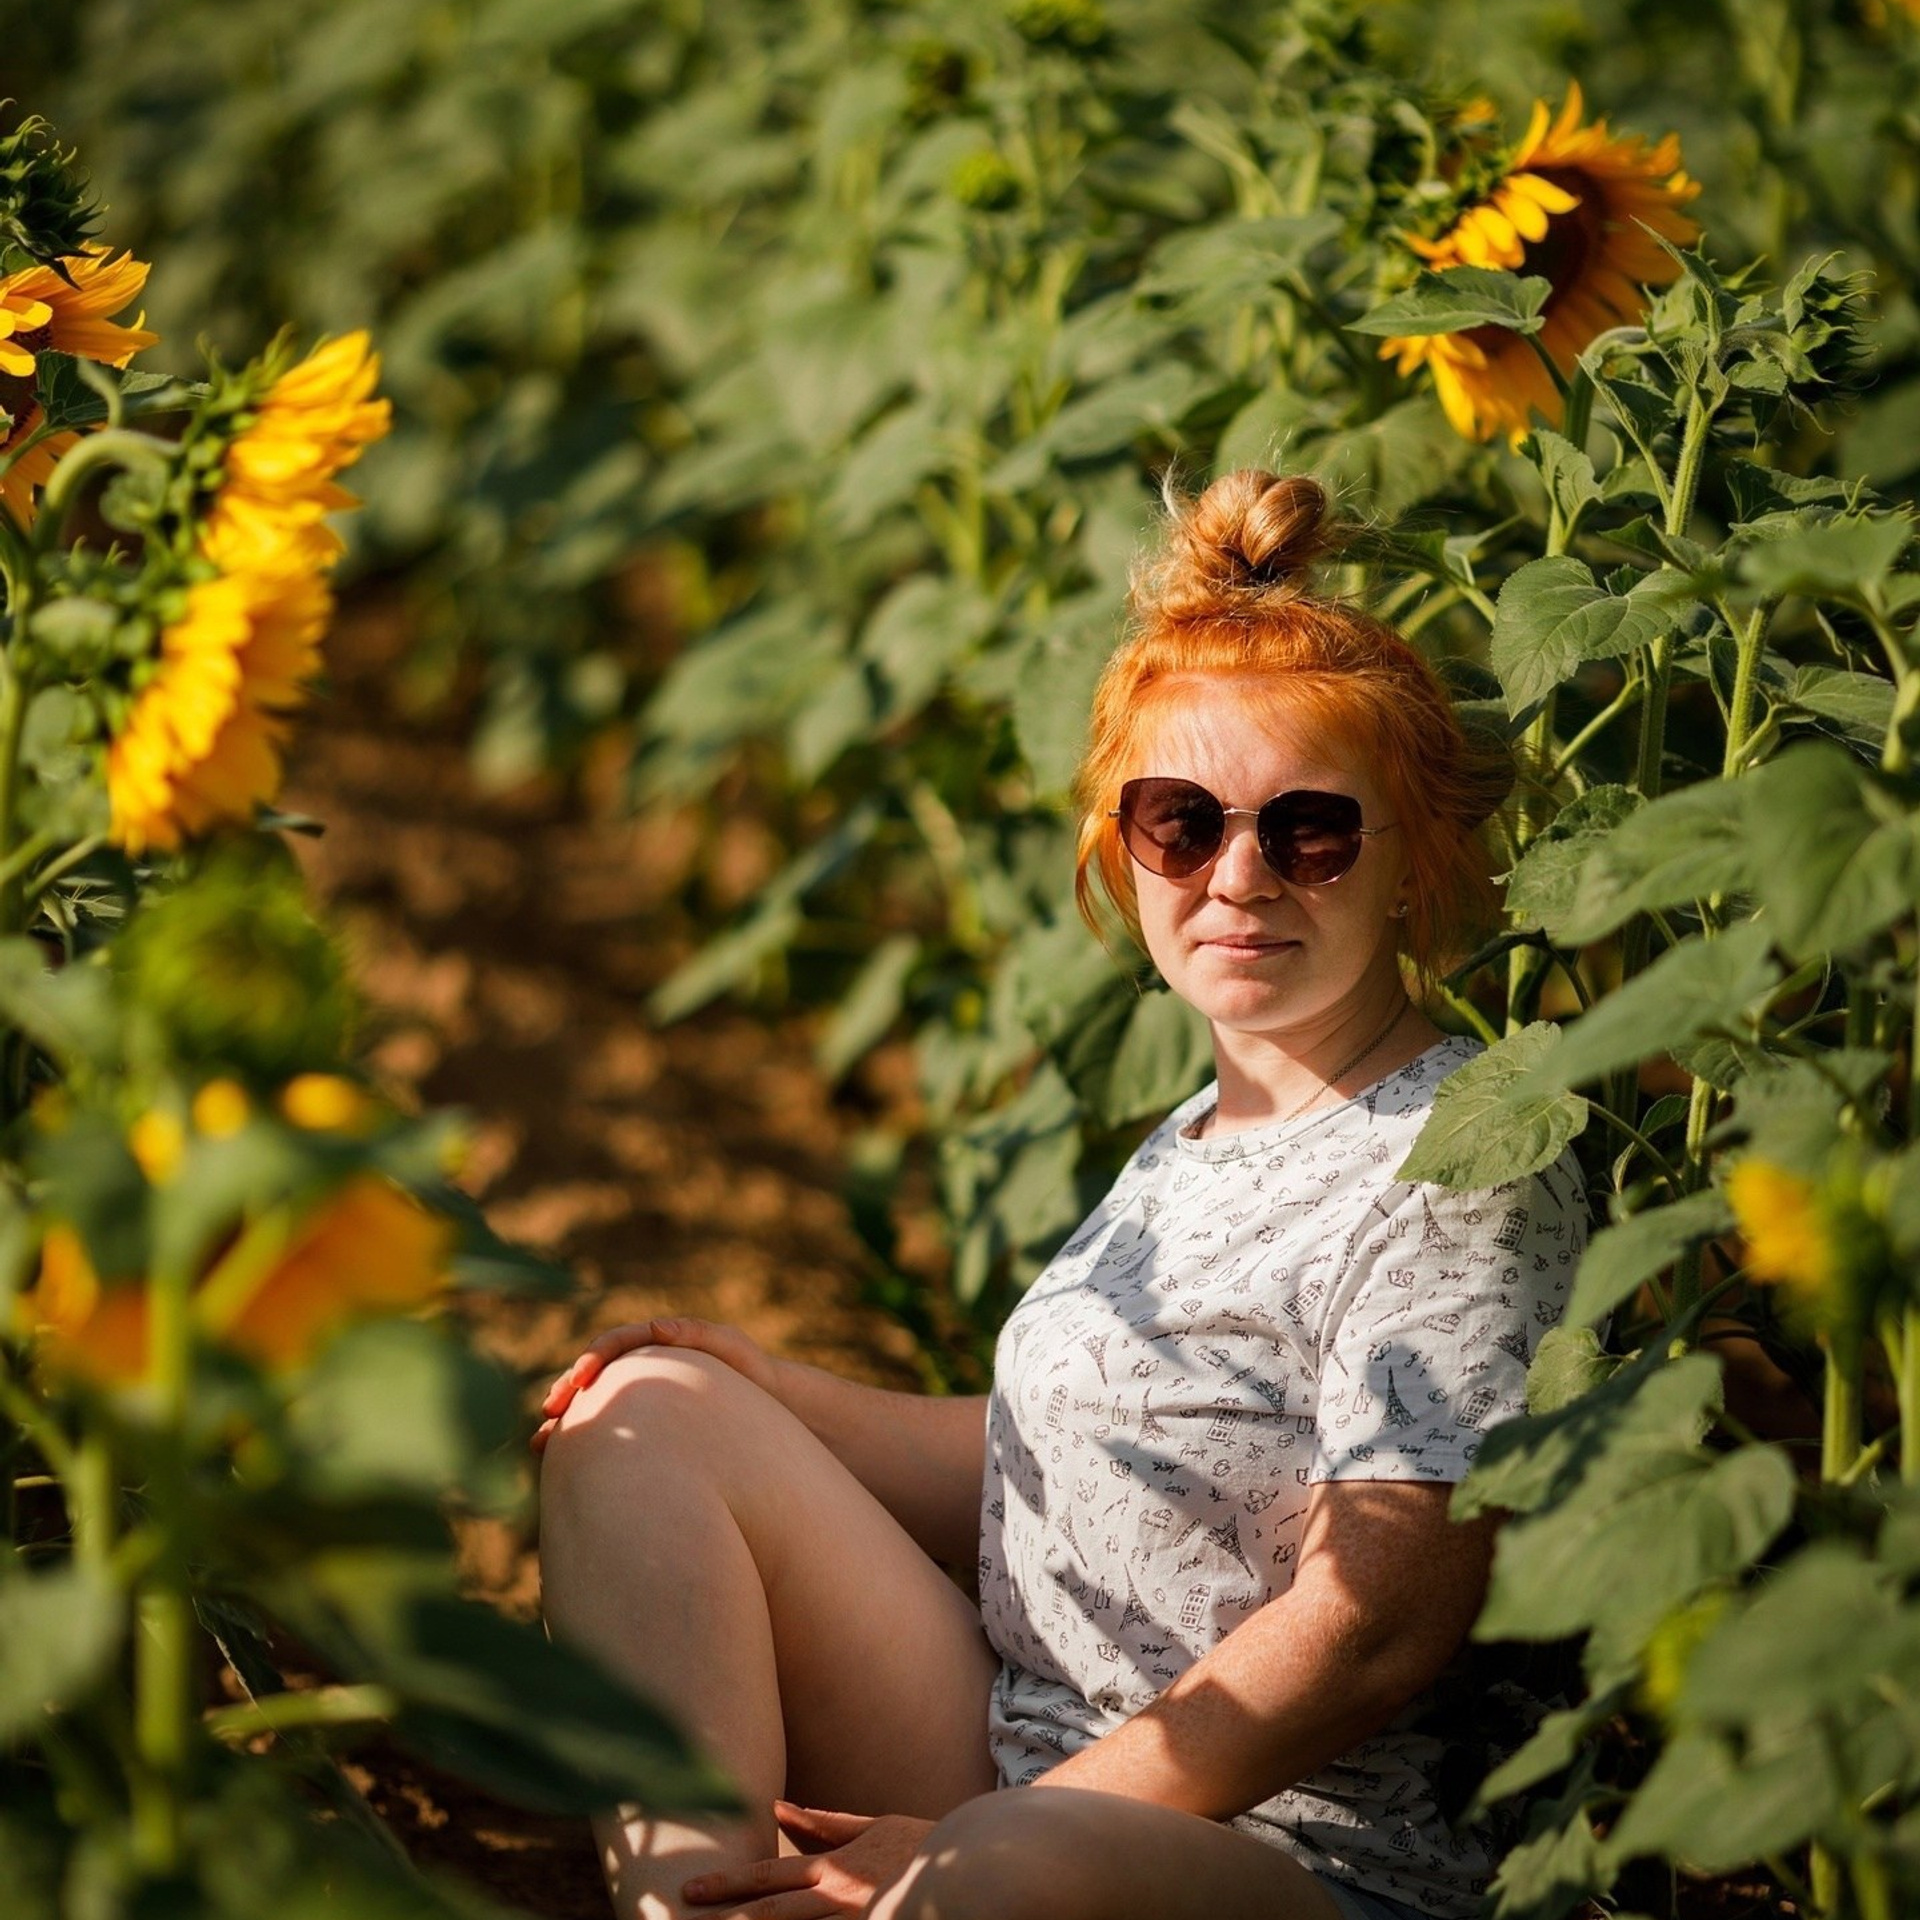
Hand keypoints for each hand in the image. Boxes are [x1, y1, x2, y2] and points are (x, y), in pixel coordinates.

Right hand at [530, 1317, 776, 1451]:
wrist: (768, 1404)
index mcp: (658, 1343)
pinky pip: (610, 1429)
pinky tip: (564, 1463)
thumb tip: (655, 1325)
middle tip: (550, 1410)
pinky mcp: (647, 1423)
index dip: (594, 1359)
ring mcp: (642, 1396)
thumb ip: (695, 1333)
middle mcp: (644, 1367)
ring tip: (541, 1441)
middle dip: (568, 1390)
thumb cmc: (751, 1371)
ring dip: (568, 1421)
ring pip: (596, 1405)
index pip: (615, 1344)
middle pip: (596, 1375)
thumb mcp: (731, 1347)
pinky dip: (587, 1442)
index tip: (580, 1379)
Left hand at [681, 1804, 933, 1917]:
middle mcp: (838, 1899)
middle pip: (771, 1913)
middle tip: (683, 1918)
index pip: (769, 1877)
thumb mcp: (874, 1828)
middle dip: (726, 1919)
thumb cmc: (924, 1846)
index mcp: (835, 1868)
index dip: (728, 1884)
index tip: (690, 1890)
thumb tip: (779, 1810)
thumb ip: (825, 1825)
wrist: (979, 1868)